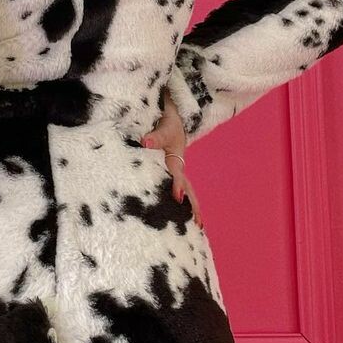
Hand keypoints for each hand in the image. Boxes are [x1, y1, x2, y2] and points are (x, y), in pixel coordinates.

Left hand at [142, 95, 202, 227]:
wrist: (174, 116)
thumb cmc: (168, 123)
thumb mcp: (164, 127)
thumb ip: (155, 136)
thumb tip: (144, 142)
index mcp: (176, 160)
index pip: (177, 176)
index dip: (177, 186)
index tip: (177, 198)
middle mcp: (178, 168)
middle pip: (188, 189)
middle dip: (193, 206)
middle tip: (198, 225)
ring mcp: (175, 170)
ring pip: (185, 190)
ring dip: (190, 206)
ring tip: (195, 226)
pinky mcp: (170, 171)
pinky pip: (175, 187)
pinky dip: (180, 200)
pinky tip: (175, 212)